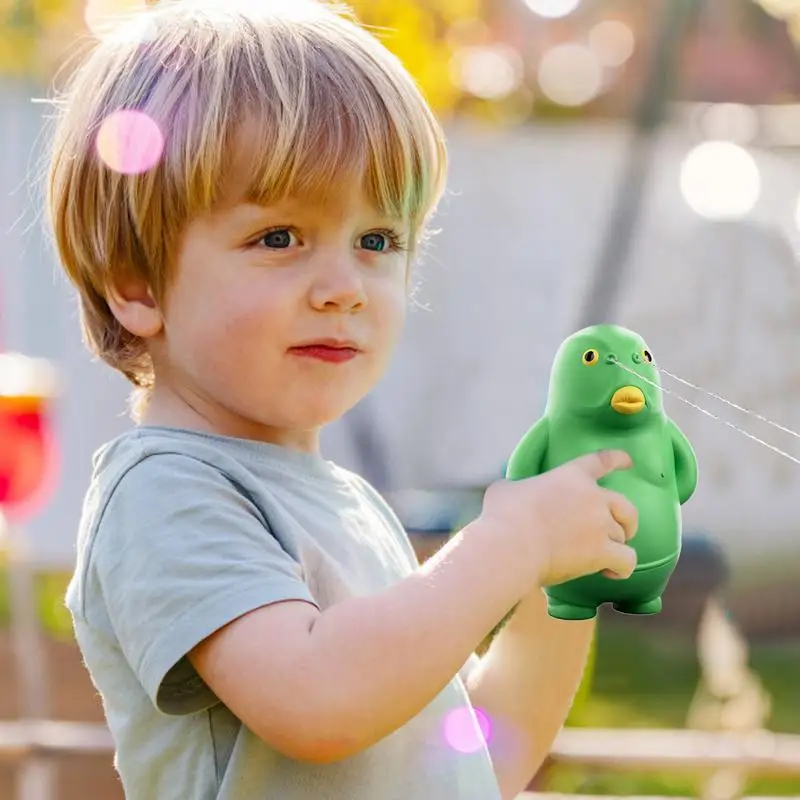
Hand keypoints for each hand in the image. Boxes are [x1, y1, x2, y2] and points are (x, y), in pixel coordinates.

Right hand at [479, 450, 637, 587]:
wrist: (511, 546)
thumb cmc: (503, 515)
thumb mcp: (505, 489)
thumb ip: (516, 487)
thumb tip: (510, 493)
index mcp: (571, 476)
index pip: (601, 461)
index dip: (617, 459)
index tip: (628, 461)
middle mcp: (593, 498)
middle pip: (625, 506)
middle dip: (626, 519)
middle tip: (620, 530)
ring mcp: (600, 525)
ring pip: (623, 535)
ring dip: (615, 545)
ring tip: (603, 557)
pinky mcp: (601, 552)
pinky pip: (626, 560)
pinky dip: (621, 567)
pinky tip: (611, 572)